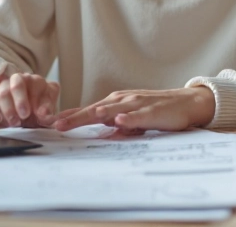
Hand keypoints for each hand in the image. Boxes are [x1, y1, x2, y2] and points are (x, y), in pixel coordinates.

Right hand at [0, 71, 59, 127]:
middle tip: (24, 117)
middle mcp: (19, 78)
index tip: (40, 114)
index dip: (38, 99)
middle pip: (17, 84)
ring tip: (14, 123)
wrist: (21, 104)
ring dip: (7, 109)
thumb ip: (48, 111)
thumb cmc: (36, 108)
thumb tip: (45, 115)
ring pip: (2, 91)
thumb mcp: (46, 108)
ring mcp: (3, 83)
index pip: (37, 84)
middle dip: (20, 101)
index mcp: (37, 81)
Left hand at [53, 87, 214, 131]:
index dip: (69, 116)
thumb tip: (97, 135)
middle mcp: (122, 100)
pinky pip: (138, 115)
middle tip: (55, 124)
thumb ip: (114, 125)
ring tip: (78, 120)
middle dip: (74, 117)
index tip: (49, 124)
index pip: (87, 110)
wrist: (186, 102)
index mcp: (114, 103)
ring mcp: (137, 104)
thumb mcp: (130, 118)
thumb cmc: (156, 110)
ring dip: (95, 114)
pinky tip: (119, 121)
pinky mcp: (152, 111)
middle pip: (94, 109)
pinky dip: (128, 118)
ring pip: (112, 109)